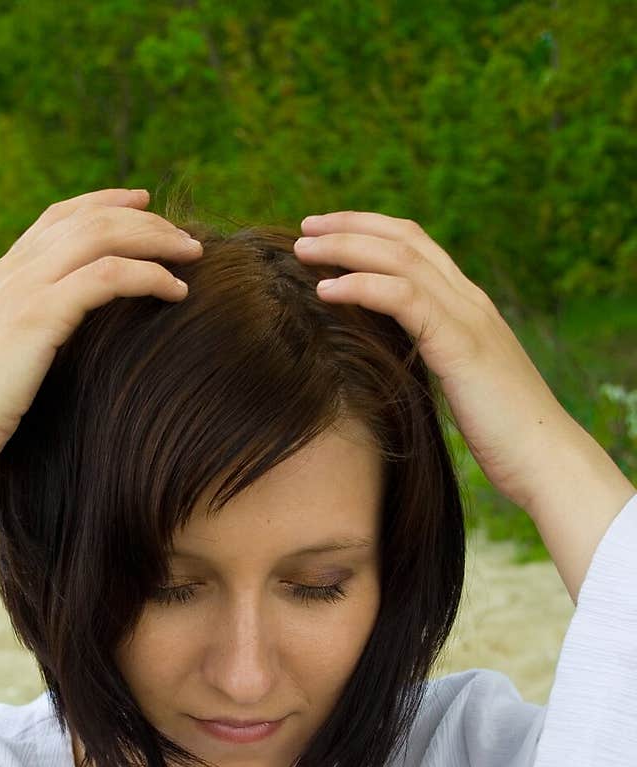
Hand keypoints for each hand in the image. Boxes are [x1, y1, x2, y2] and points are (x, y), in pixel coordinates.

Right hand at [0, 186, 201, 483]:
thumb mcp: (2, 362)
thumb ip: (29, 338)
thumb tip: (61, 349)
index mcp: (2, 277)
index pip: (59, 217)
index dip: (106, 203)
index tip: (145, 204)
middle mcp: (12, 271)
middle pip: (89, 219)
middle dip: (145, 221)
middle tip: (187, 238)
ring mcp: (23, 289)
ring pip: (102, 237)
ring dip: (155, 241)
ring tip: (192, 257)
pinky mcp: (38, 316)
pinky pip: (107, 277)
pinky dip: (148, 276)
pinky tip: (176, 292)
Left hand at [294, 210, 576, 510]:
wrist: (546, 459)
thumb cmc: (502, 436)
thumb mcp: (461, 387)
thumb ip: (433, 362)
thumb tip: (392, 364)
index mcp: (469, 308)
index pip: (417, 247)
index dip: (370, 231)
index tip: (326, 233)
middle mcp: (470, 301)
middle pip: (405, 238)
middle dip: (350, 225)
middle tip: (305, 225)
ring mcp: (468, 318)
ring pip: (401, 258)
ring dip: (346, 247)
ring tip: (303, 248)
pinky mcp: (460, 344)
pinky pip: (404, 299)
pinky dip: (361, 286)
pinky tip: (324, 290)